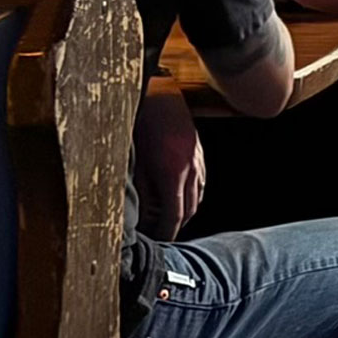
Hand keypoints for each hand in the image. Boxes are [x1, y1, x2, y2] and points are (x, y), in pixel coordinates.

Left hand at [132, 82, 205, 238]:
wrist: (159, 96)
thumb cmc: (142, 127)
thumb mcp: (137, 164)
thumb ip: (144, 193)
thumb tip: (144, 216)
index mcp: (172, 175)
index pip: (174, 216)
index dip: (167, 232)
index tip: (159, 241)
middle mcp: (190, 170)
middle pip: (190, 209)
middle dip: (177, 225)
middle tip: (163, 234)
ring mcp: (198, 160)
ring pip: (198, 195)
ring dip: (187, 210)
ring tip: (171, 217)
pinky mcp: (199, 151)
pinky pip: (201, 180)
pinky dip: (193, 193)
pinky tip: (182, 194)